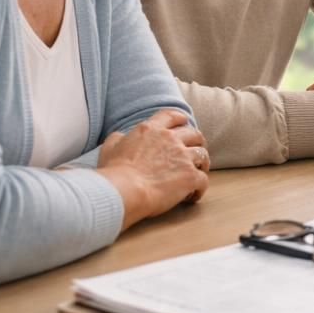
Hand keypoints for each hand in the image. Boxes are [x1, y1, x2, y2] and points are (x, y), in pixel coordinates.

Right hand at [97, 109, 209, 229]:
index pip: (172, 116)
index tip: (184, 122)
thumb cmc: (114, 172)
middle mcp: (170, 139)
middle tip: (196, 150)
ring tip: (199, 171)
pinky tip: (193, 196)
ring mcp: (183, 157)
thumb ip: (118, 138)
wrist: (124, 190)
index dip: (180, 119)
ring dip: (202, 163)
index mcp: (151, 130)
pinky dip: (201, 188)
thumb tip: (121, 136)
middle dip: (197, 141)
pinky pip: (204, 179)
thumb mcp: (110, 148)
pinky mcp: (190, 176)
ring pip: (202, 155)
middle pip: (194, 134)